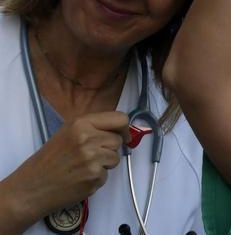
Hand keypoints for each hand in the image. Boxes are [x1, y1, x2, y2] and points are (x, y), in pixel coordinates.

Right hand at [0, 112, 129, 226]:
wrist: (31, 188)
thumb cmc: (49, 160)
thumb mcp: (68, 133)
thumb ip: (93, 128)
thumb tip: (122, 130)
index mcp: (81, 123)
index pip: (120, 118)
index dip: (123, 128)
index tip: (122, 136)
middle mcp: (88, 138)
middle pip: (118, 140)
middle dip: (109, 149)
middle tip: (89, 156)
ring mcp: (92, 158)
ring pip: (115, 158)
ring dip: (104, 164)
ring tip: (82, 167)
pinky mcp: (94, 176)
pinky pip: (107, 175)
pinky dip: (96, 178)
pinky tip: (79, 179)